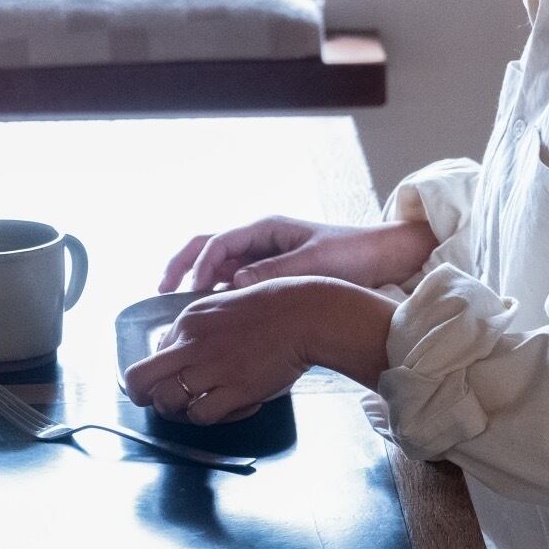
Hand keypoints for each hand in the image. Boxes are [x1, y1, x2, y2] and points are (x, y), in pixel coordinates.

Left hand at [121, 278, 395, 423]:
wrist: (309, 315)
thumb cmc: (278, 307)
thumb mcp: (227, 304)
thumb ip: (201, 328)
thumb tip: (184, 351)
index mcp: (188, 320)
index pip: (152, 355)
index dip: (165, 374)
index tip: (185, 379)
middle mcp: (191, 343)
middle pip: (139, 381)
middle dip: (147, 397)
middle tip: (170, 403)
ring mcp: (212, 367)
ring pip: (166, 403)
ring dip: (180, 411)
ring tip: (206, 406)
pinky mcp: (235, 388)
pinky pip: (201, 415)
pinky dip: (214, 418)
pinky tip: (235, 408)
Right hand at [159, 216, 436, 293]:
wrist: (386, 259)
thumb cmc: (354, 254)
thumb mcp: (315, 262)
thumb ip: (274, 271)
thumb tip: (234, 284)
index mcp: (267, 229)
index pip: (218, 242)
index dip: (199, 265)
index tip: (192, 291)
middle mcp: (261, 241)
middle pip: (208, 249)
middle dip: (183, 267)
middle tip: (163, 293)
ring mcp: (266, 259)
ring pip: (220, 269)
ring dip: (200, 286)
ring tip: (184, 312)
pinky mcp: (274, 278)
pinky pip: (238, 285)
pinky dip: (222, 298)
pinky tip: (218, 319)